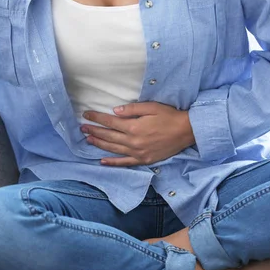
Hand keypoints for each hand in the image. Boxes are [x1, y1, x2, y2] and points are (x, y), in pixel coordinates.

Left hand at [81, 102, 195, 165]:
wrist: (186, 132)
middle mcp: (133, 141)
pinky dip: (112, 162)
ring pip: (113, 149)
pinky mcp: (144, 160)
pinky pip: (125, 163)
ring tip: (88, 140)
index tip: (86, 115)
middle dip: (94, 131)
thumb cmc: (169, 116)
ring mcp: (138, 153)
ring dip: (100, 144)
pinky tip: (102, 161)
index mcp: (134, 127)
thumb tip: (115, 111)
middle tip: (82, 128)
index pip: (110, 122)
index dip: (96, 118)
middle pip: (109, 136)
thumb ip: (132, 110)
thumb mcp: (151, 107)